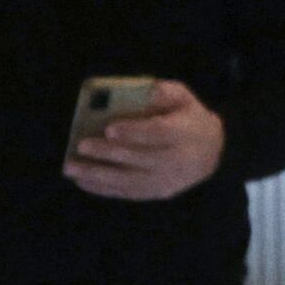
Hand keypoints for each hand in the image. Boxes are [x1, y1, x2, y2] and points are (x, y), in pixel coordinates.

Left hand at [67, 80, 225, 202]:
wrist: (212, 152)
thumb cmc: (188, 118)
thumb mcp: (184, 98)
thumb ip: (165, 92)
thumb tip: (147, 91)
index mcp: (186, 132)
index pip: (159, 133)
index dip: (134, 132)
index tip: (110, 129)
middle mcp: (178, 160)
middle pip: (140, 158)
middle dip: (109, 153)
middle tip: (82, 145)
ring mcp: (167, 180)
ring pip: (130, 180)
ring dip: (98, 174)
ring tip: (71, 168)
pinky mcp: (157, 193)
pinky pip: (127, 193)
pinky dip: (103, 189)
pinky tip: (83, 181)